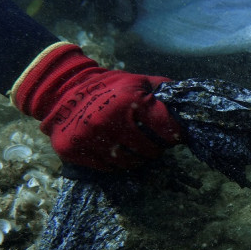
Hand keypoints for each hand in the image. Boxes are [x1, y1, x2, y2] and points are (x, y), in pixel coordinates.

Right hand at [11, 42, 180, 171]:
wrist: (63, 90)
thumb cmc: (107, 87)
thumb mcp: (136, 81)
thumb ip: (162, 90)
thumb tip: (187, 99)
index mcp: (130, 101)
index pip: (167, 129)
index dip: (175, 135)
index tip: (175, 137)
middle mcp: (110, 121)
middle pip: (149, 151)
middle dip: (155, 149)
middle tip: (154, 145)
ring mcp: (91, 138)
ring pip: (128, 163)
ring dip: (137, 159)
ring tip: (137, 150)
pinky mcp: (75, 151)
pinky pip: (107, 168)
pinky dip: (115, 163)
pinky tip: (116, 151)